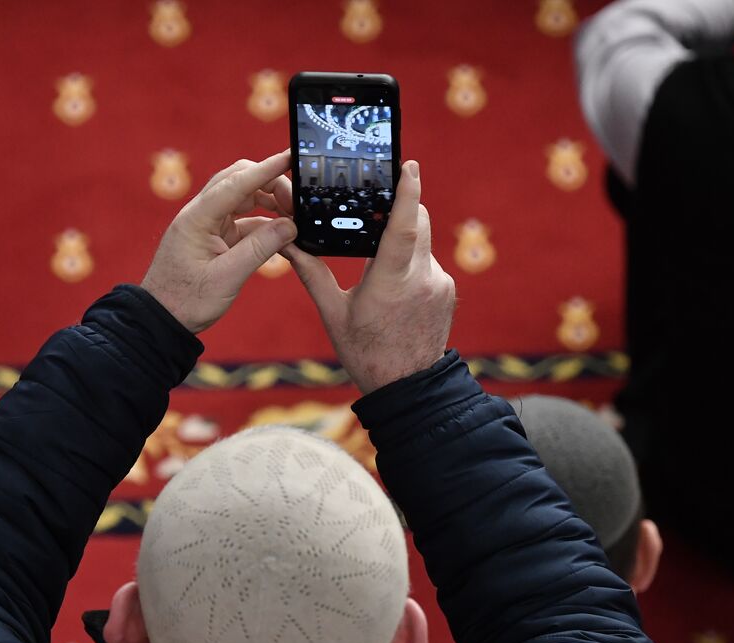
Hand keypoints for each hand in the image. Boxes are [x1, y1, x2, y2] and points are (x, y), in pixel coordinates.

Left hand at [141, 151, 296, 333]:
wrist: (162, 319)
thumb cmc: (187, 301)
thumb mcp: (227, 278)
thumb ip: (260, 249)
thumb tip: (290, 226)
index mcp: (198, 218)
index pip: (236, 183)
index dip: (266, 169)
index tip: (290, 157)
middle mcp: (202, 214)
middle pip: (240, 181)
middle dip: (271, 184)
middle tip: (298, 202)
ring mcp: (208, 224)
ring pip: (244, 198)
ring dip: (270, 202)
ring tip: (294, 217)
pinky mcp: (215, 237)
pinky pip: (244, 220)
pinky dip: (265, 223)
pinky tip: (282, 233)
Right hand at [281, 161, 455, 393]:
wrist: (407, 388)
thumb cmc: (365, 353)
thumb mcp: (333, 314)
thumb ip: (311, 273)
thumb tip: (286, 242)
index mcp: (390, 283)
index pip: (404, 227)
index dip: (407, 192)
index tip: (409, 165)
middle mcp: (421, 278)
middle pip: (417, 222)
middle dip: (400, 207)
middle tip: (377, 205)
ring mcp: (439, 283)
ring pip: (422, 241)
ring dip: (402, 239)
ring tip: (378, 264)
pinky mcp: (447, 290)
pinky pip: (428, 260)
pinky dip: (410, 262)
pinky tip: (394, 287)